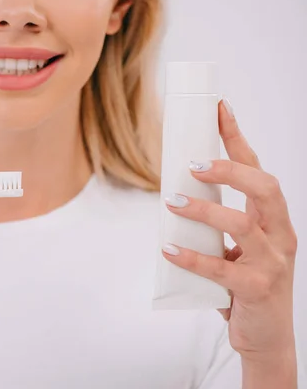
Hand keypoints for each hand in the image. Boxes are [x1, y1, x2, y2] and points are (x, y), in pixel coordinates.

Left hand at [161, 99, 297, 361]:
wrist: (266, 337)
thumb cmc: (247, 285)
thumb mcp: (238, 249)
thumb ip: (218, 225)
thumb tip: (175, 197)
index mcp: (274, 220)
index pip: (258, 170)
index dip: (238, 138)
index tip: (219, 109)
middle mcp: (279, 236)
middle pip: (264, 188)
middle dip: (231, 169)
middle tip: (194, 165)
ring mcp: (272, 263)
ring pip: (242, 224)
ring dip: (203, 209)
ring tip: (172, 202)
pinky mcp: (256, 289)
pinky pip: (221, 268)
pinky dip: (191, 257)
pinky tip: (168, 248)